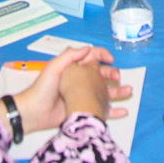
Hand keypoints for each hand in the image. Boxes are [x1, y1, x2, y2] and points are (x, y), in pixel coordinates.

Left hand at [9, 46, 127, 132]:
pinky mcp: (84, 110)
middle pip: (101, 75)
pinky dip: (114, 111)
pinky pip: (102, 110)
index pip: (91, 58)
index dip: (102, 56)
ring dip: (118, 91)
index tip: (110, 59)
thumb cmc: (42, 89)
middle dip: (112, 74)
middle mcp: (80, 81)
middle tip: (118, 78)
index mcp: (73, 69)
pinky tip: (123, 110)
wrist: (34, 113)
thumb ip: (69, 56)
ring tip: (129, 91)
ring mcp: (83, 96)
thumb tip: (87, 49)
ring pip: (105, 92)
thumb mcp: (54, 68)